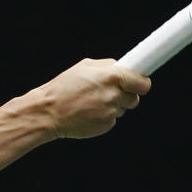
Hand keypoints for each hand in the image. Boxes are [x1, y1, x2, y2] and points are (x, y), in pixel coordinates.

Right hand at [37, 58, 151, 138]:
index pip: (142, 82)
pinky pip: (112, 119)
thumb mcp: (84, 67)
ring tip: (92, 101)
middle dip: (126, 95)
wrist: (49, 112)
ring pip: (123, 108)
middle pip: (134, 97)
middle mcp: (115, 95)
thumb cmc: (64, 87)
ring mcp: (111, 112)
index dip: (142, 83)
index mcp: (112, 76)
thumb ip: (107, 66)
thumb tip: (121, 67)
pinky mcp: (106, 125)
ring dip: (114, 105)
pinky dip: (104, 116)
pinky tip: (89, 111)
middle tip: (109, 92)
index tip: (140, 84)